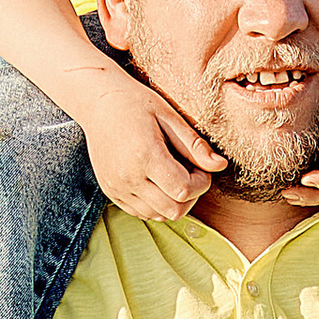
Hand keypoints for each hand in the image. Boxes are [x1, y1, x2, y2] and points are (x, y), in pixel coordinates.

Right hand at [78, 71, 226, 219]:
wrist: (97, 102)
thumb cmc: (137, 103)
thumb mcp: (170, 117)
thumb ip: (195, 145)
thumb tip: (220, 165)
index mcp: (145, 156)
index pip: (184, 190)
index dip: (201, 184)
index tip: (201, 168)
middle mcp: (128, 177)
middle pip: (173, 210)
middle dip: (191, 196)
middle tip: (191, 173)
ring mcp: (117, 188)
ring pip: (158, 216)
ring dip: (174, 202)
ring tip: (174, 176)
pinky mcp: (111, 192)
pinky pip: (141, 213)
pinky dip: (157, 204)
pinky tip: (159, 182)